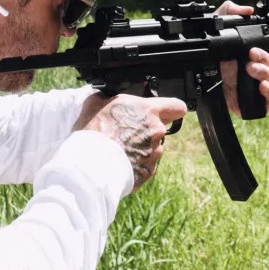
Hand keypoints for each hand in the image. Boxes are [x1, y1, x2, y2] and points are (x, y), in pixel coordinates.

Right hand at [73, 94, 187, 189]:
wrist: (90, 164)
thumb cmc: (93, 131)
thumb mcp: (95, 103)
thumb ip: (108, 98)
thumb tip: (104, 97)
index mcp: (149, 111)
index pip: (177, 107)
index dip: (171, 110)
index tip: (163, 113)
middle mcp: (157, 132)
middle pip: (159, 129)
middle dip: (146, 131)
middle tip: (125, 134)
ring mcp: (154, 153)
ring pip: (152, 149)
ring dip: (139, 149)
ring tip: (117, 152)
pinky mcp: (148, 172)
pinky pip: (144, 166)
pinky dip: (135, 166)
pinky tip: (118, 164)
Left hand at [214, 0, 268, 116]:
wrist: (191, 70)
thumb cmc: (207, 48)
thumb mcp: (216, 23)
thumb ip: (230, 10)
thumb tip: (247, 9)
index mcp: (249, 57)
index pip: (266, 57)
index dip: (263, 54)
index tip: (252, 51)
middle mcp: (251, 73)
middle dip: (264, 68)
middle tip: (250, 64)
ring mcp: (248, 88)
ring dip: (267, 84)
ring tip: (255, 79)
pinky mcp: (242, 103)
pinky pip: (260, 107)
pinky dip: (266, 105)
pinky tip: (264, 103)